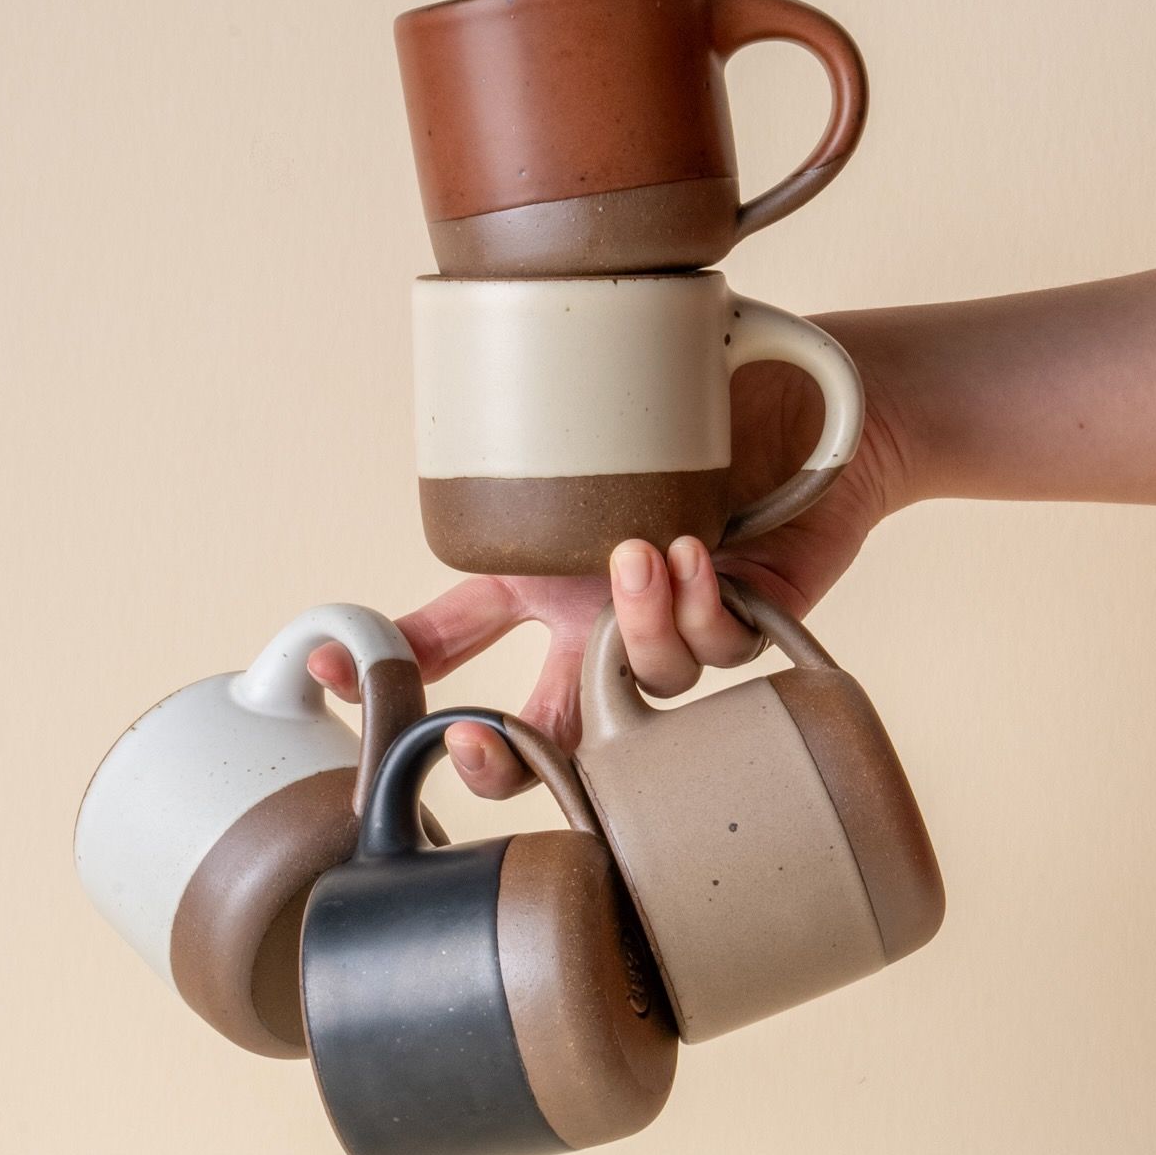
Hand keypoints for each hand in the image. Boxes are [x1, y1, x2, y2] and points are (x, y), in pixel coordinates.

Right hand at [309, 320, 918, 797]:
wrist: (817, 392)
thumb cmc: (706, 401)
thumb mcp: (581, 424)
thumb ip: (521, 447)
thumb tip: (459, 417)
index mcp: (549, 583)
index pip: (459, 649)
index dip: (396, 679)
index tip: (338, 676)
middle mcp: (603, 624)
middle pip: (542, 734)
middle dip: (499, 762)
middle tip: (479, 743)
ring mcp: (670, 632)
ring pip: (636, 691)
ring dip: (633, 630)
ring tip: (641, 551)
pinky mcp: (745, 629)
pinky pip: (713, 657)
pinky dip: (701, 609)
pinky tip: (701, 556)